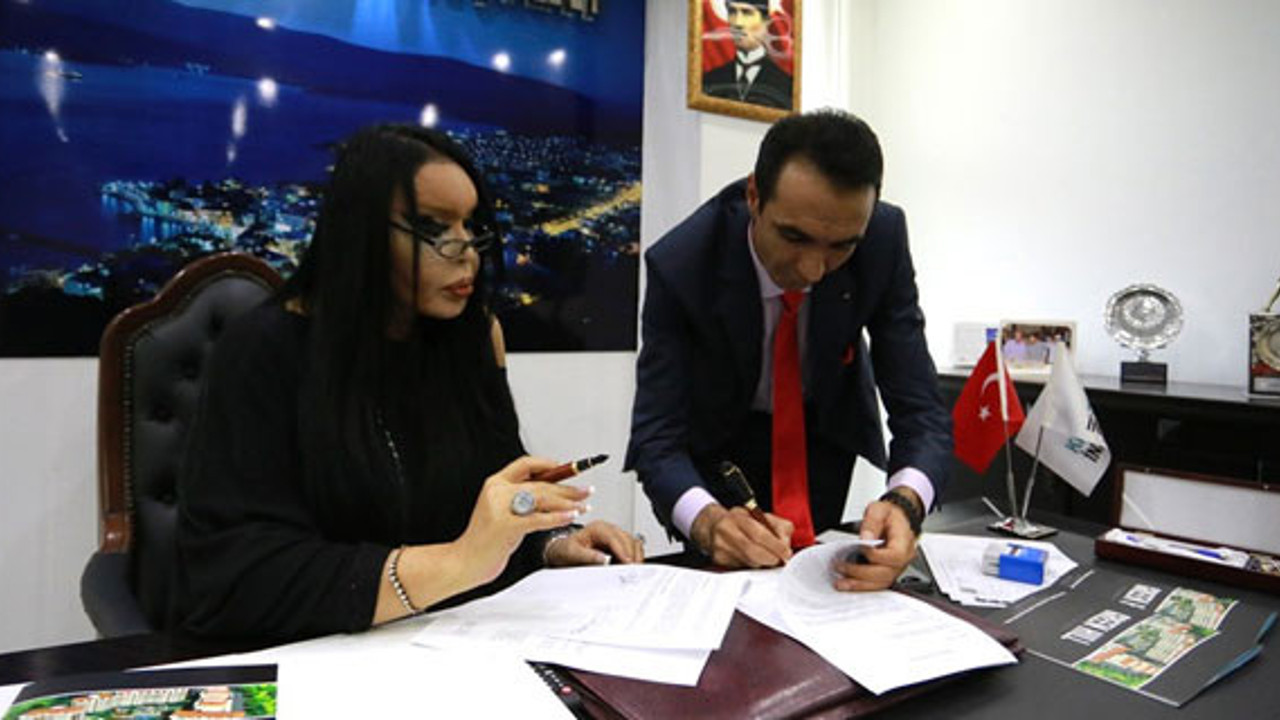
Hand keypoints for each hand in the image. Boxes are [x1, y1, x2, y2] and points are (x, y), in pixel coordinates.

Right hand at [455, 455, 590, 586]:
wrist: (464, 562)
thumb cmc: (485, 540)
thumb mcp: (500, 512)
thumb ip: (519, 500)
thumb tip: (552, 493)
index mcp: (495, 484)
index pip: (526, 464)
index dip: (550, 465)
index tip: (569, 469)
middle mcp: (497, 491)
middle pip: (540, 483)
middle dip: (567, 488)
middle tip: (586, 491)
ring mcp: (500, 508)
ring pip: (542, 498)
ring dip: (568, 502)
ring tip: (584, 505)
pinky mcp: (506, 525)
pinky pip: (538, 518)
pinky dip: (558, 517)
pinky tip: (570, 517)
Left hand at [544, 521, 645, 566]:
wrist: (562, 551)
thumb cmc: (565, 550)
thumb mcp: (572, 553)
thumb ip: (588, 556)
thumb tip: (604, 560)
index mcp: (597, 528)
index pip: (614, 537)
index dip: (623, 550)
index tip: (628, 562)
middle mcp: (608, 529)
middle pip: (627, 539)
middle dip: (631, 555)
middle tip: (632, 570)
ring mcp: (614, 535)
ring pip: (632, 542)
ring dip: (635, 555)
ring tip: (633, 569)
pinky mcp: (618, 543)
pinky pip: (632, 547)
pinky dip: (635, 556)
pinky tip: (631, 566)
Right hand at [691, 504, 793, 567]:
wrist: (712, 526)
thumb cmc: (739, 521)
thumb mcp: (759, 515)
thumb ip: (778, 525)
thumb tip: (785, 542)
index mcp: (737, 518)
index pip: (759, 534)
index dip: (775, 546)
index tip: (786, 552)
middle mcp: (726, 532)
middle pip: (753, 552)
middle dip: (771, 559)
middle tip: (780, 559)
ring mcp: (721, 548)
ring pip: (749, 563)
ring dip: (763, 563)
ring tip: (766, 557)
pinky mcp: (719, 562)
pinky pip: (742, 569)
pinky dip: (752, 566)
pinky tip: (752, 559)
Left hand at [833, 489, 920, 590]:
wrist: (896, 519)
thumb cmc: (890, 515)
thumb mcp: (879, 510)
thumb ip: (872, 522)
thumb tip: (866, 538)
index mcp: (904, 542)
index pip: (895, 556)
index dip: (876, 556)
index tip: (860, 549)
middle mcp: (902, 558)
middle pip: (886, 574)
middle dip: (861, 573)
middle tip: (841, 567)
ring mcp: (896, 568)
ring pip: (881, 583)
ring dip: (859, 584)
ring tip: (841, 582)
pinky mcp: (887, 573)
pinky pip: (876, 583)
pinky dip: (861, 585)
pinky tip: (847, 583)